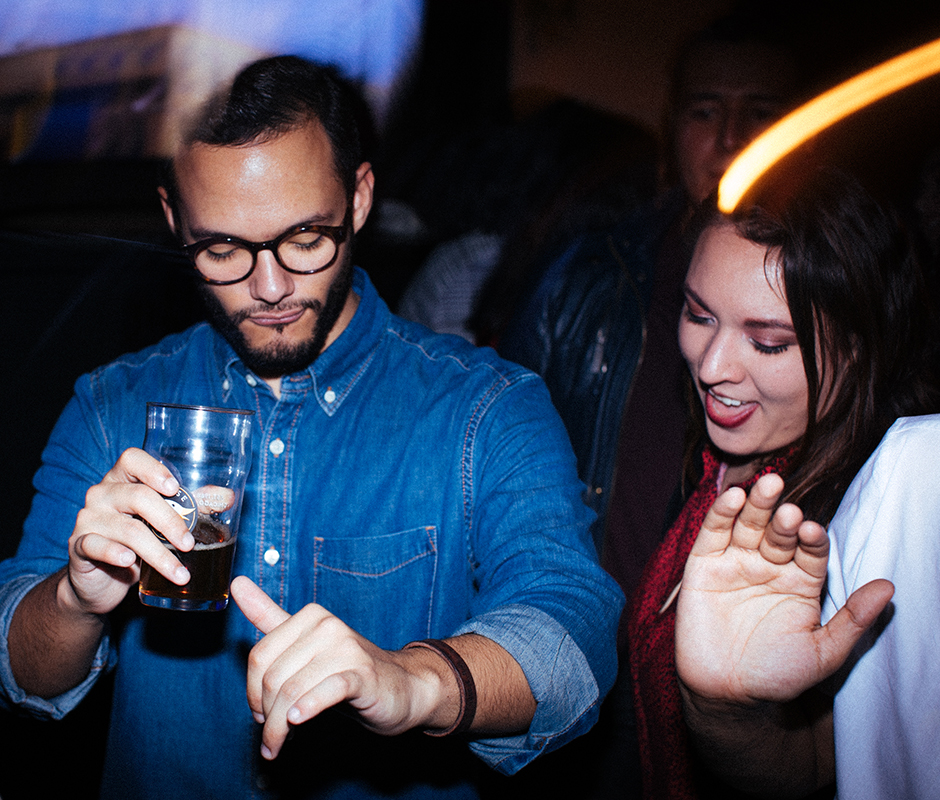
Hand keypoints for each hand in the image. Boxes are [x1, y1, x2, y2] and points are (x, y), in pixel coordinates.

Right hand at [65, 447, 194, 615]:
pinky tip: (130, 562)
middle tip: (190, 544)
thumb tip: (227, 497)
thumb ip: (193, 506)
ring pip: (126, 529)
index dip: (153, 469)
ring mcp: (88, 519)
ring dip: (158, 553)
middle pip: (138, 497)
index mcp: (123, 480)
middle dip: (170, 521)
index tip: (175, 487)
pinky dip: (115, 553)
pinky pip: (95, 545)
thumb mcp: (163, 522)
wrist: (101, 579)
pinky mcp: (79, 546)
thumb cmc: (138, 540)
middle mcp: (102, 494)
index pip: (131, 459)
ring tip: (180, 572)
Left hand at [231, 577, 446, 759]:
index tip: (260, 713)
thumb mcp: (306, 644)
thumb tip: (236, 581)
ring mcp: (347, 649)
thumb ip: (269, 614)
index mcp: (311, 616)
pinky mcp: (363, 675)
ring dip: (280, 726)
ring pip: (293, 690)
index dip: (252, 692)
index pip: (260, 656)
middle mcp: (328, 626)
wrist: (402, 688)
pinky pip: (326, 690)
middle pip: (273, 677)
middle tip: (272, 736)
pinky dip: (307, 708)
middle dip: (266, 715)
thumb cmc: (347, 670)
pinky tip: (298, 720)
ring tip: (279, 743)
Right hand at [675, 473, 893, 704]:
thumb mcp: (823, 652)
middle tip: (790, 511)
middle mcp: (769, 565)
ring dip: (758, 504)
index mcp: (800, 581)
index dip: (812, 539)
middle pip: (779, 531)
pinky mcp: (703, 563)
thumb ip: (853, 620)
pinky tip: (733, 497)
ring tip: (768, 485)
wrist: (725, 692)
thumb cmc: (775, 675)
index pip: (811, 550)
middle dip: (785, 518)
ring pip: (748, 524)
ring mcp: (736, 561)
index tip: (813, 531)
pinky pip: (713, 533)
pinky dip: (721, 513)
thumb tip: (890, 588)